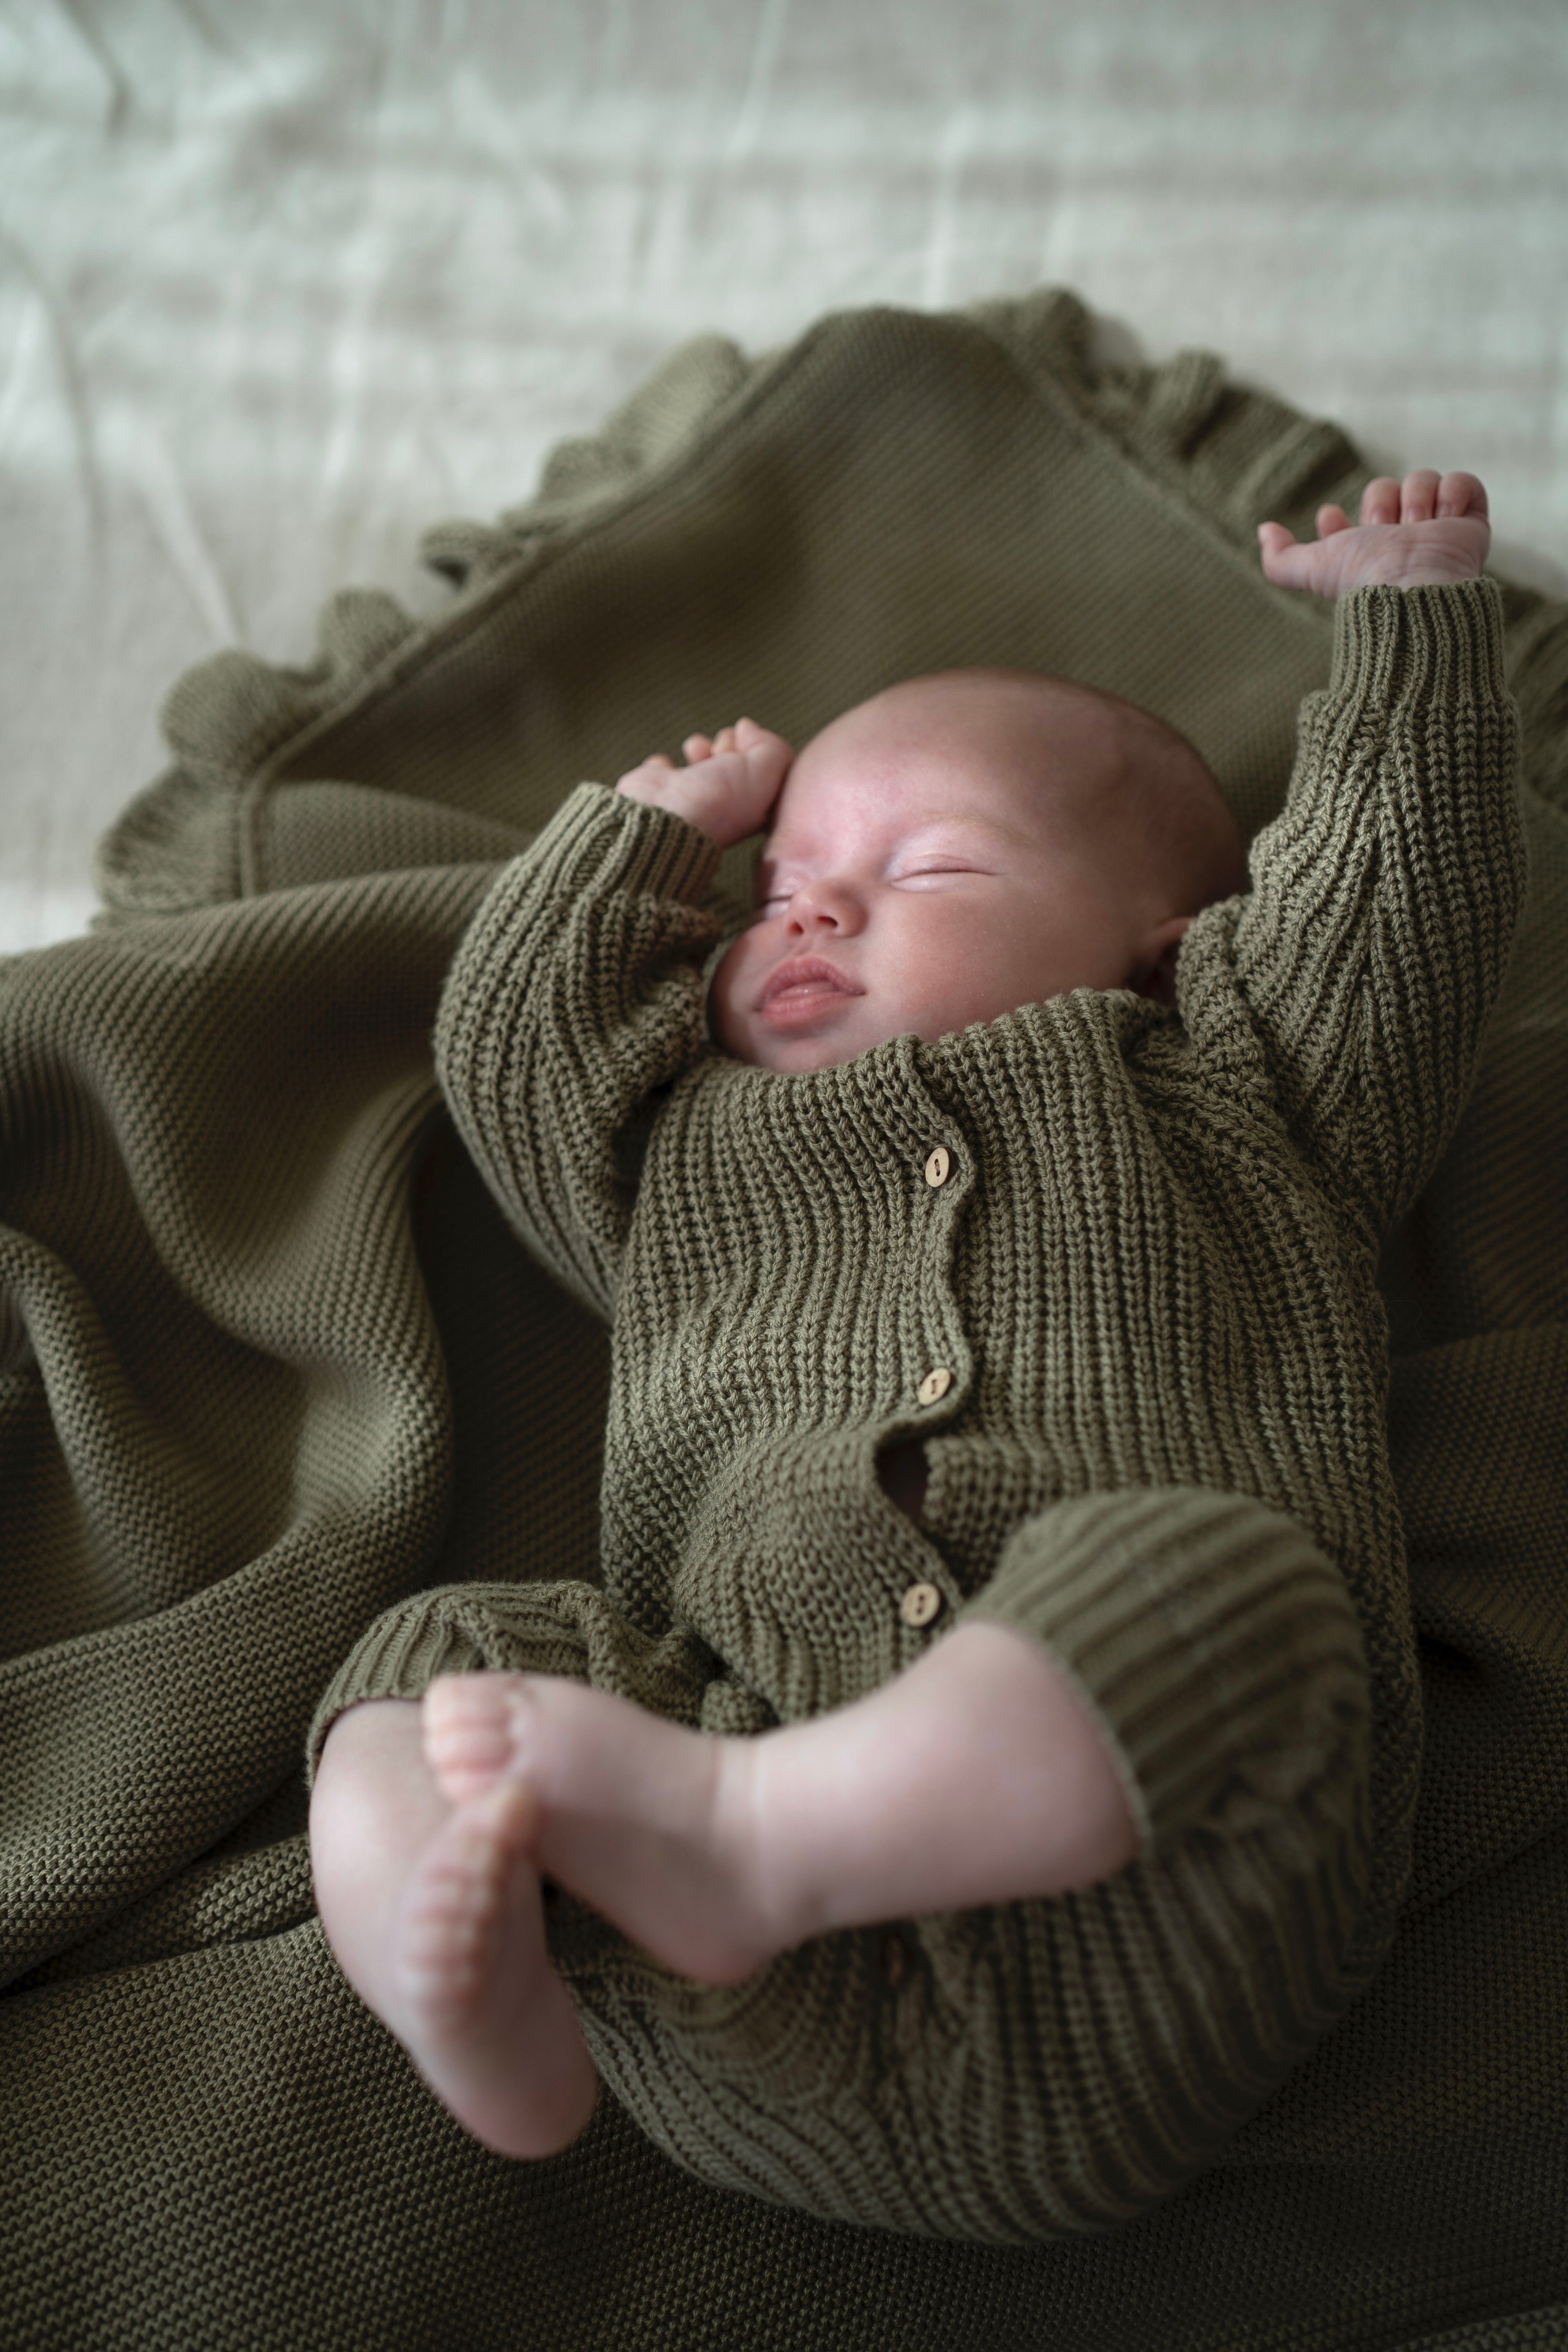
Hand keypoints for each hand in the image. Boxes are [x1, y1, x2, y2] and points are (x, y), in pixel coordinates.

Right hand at [615, 718, 793, 848]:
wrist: (664, 817)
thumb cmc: (716, 801)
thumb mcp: (764, 772)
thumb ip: (771, 747)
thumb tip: (747, 728)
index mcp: (752, 811)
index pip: (764, 772)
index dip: (757, 746)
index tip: (742, 741)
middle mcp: (723, 809)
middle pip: (733, 765)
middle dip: (729, 743)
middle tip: (721, 746)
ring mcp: (689, 802)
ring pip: (701, 766)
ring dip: (701, 746)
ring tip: (695, 748)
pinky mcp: (659, 795)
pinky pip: (663, 774)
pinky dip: (663, 765)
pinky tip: (664, 767)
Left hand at [1258, 470, 1488, 598]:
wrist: (1416, 584)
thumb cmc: (1365, 579)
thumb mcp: (1312, 570)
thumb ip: (1280, 559)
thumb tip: (1263, 530)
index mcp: (1367, 551)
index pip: (1350, 523)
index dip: (1338, 519)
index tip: (1328, 519)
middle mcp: (1401, 538)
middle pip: (1386, 486)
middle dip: (1382, 501)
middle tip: (1388, 529)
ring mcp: (1438, 529)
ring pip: (1424, 479)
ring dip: (1418, 499)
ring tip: (1418, 527)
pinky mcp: (1470, 523)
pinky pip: (1464, 483)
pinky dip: (1454, 493)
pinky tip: (1445, 517)